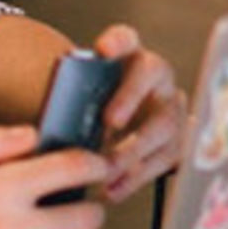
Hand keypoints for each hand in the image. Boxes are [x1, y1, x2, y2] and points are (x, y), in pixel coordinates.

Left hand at [86, 24, 183, 202]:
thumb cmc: (99, 110)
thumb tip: (49, 126)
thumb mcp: (88, 99)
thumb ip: (76, 102)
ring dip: (133, 149)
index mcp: (130, 57)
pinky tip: (113, 190)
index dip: (118, 41)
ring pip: (163, 123)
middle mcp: (157, 77)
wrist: (130, 127)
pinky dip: (136, 178)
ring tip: (106, 170)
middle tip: (109, 121)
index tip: (104, 49)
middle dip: (130, 98)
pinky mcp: (178, 140)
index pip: (126, 38)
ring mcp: (171, 107)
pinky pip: (164, 159)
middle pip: (151, 74)